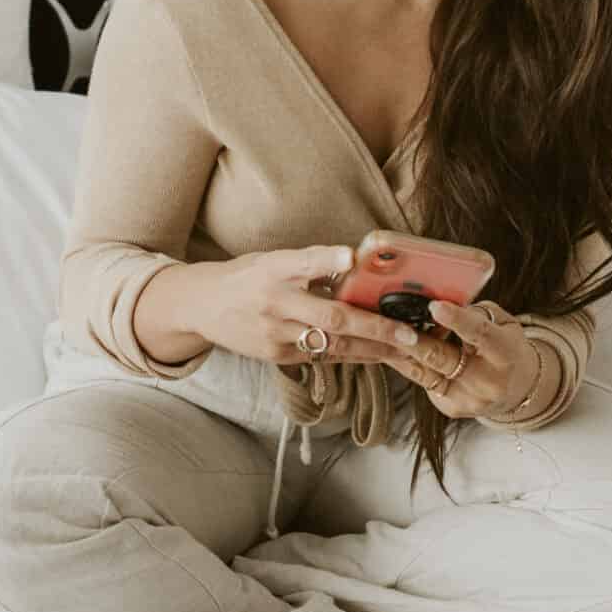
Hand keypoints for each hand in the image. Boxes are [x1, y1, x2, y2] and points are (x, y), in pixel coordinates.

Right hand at [198, 245, 432, 370]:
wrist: (202, 306)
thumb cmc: (248, 277)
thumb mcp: (272, 260)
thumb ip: (310, 263)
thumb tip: (357, 262)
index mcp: (273, 268)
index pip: (302, 261)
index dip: (327, 259)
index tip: (351, 256)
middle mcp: (274, 301)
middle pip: (330, 316)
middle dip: (374, 326)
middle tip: (408, 333)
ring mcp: (275, 333)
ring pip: (332, 343)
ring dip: (373, 348)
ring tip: (406, 350)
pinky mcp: (276, 355)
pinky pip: (322, 355)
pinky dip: (353, 354)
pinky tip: (379, 354)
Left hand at [382, 296, 549, 421]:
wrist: (517, 388)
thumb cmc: (505, 345)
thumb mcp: (502, 323)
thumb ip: (475, 314)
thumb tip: (441, 306)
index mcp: (506, 354)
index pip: (479, 334)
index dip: (456, 320)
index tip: (435, 306)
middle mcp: (488, 381)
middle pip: (443, 359)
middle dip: (416, 341)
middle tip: (393, 324)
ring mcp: (469, 399)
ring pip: (425, 372)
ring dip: (401, 352)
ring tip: (382, 334)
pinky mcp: (452, 408)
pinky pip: (423, 382)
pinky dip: (408, 364)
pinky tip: (395, 350)